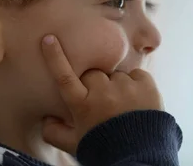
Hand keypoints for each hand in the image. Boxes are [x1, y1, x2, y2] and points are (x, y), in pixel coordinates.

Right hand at [40, 35, 163, 154]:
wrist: (140, 159)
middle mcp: (101, 92)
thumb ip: (54, 131)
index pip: (63, 75)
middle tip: (103, 105)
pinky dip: (136, 84)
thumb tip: (45, 118)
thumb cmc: (104, 150)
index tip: (48, 38)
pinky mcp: (146, 86)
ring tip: (123, 108)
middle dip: (95, 85)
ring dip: (117, 87)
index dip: (54, 56)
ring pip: (115, 75)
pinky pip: (137, 75)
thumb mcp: (73, 145)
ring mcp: (125, 87)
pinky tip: (136, 102)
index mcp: (81, 104)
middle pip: (92, 74)